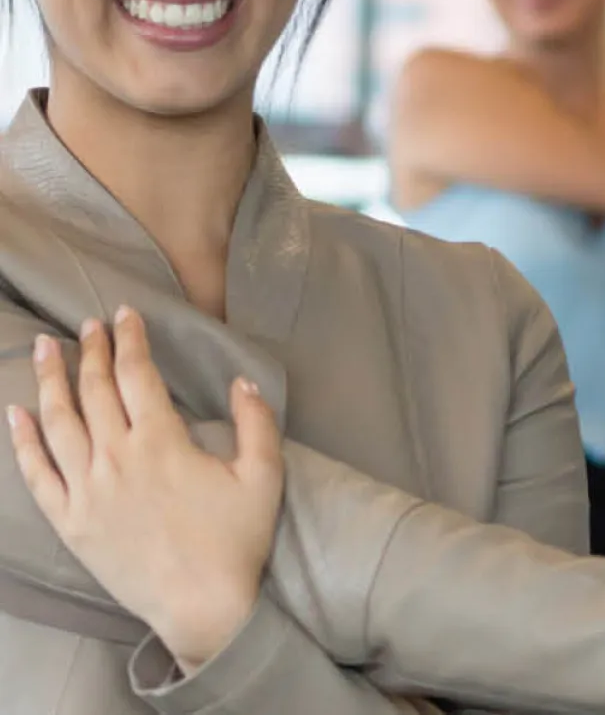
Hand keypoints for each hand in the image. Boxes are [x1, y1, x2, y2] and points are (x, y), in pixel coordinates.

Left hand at [6, 307, 284, 670]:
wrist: (202, 608)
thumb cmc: (236, 541)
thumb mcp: (264, 475)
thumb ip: (256, 421)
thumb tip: (242, 380)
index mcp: (161, 440)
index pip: (135, 373)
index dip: (129, 338)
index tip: (123, 313)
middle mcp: (117, 458)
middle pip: (94, 389)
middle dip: (89, 350)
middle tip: (86, 323)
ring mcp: (87, 492)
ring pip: (59, 423)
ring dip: (50, 380)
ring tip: (43, 349)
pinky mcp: (71, 524)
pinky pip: (38, 476)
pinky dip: (23, 442)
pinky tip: (15, 415)